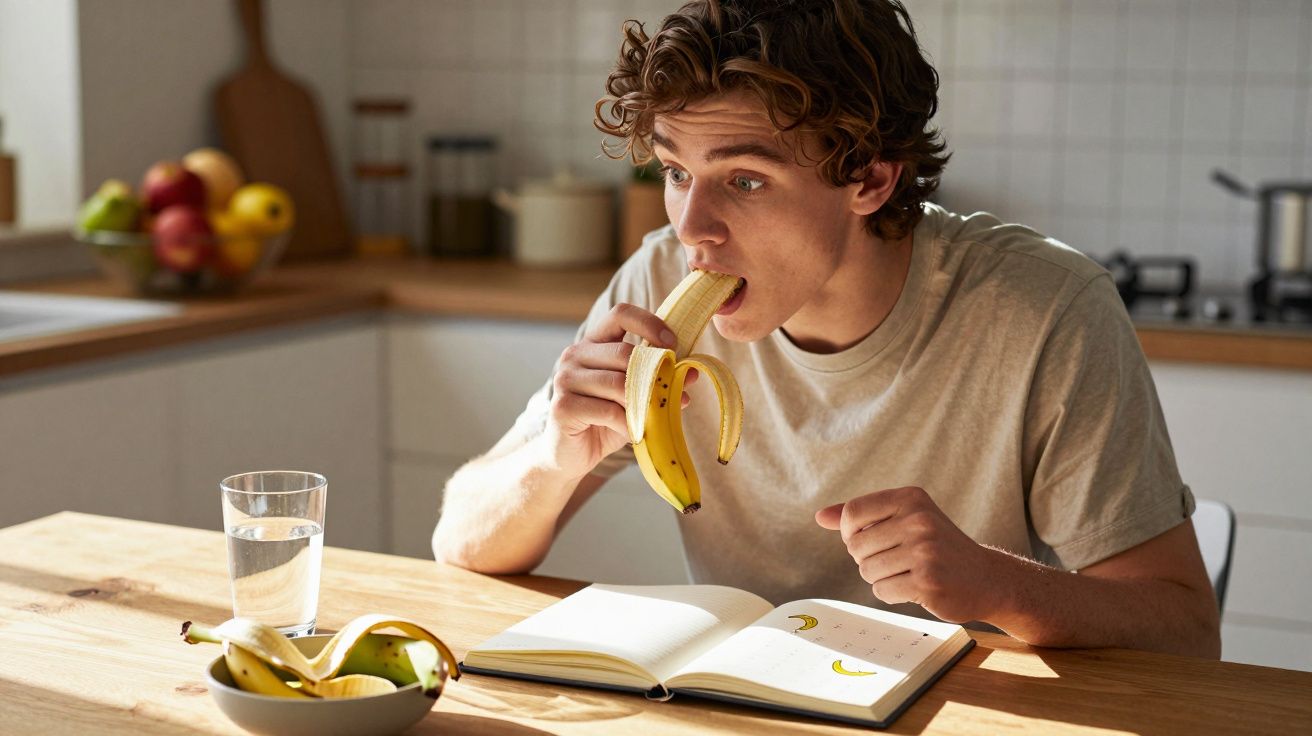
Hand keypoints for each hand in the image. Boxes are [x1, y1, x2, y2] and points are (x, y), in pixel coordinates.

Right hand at [544, 303, 696, 476]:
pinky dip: (628, 423)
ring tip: (653, 417)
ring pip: (618, 383)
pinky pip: (608, 410)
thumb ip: (658, 381)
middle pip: (624, 353)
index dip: (649, 324)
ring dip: (642, 403)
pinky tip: (634, 432)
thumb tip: (692, 373)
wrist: (570, 456)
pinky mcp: (562, 406)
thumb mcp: (635, 397)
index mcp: (593, 343)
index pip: (620, 314)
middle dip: (653, 374)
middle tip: (671, 395)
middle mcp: (574, 355)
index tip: (673, 344)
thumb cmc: (605, 421)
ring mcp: (565, 379)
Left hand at [815, 486, 1000, 623]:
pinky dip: (892, 594)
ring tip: (908, 573)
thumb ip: (862, 516)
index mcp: (910, 498)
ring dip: (881, 578)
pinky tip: (916, 587)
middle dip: (868, 558)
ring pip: (867, 571)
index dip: (850, 532)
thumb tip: (820, 516)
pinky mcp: (927, 582)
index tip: (868, 540)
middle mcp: (919, 520)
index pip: (852, 512)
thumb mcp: (904, 518)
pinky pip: (882, 591)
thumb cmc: (937, 547)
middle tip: (898, 560)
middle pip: (856, 546)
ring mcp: (925, 552)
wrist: (986, 578)